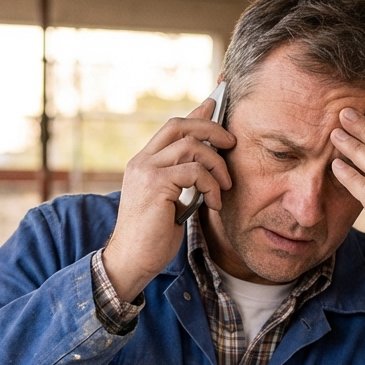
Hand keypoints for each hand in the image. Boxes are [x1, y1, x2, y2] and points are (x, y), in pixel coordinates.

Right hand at [102, 97, 234, 299]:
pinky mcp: (156, 185)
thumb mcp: (172, 200)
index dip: (197, 114)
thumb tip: (205, 163)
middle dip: (211, 129)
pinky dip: (211, 185)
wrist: (133, 260)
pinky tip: (212, 203)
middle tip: (232, 144)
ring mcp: (147, 171)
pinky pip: (194, 172)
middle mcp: (142, 162)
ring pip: (191, 146)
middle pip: (179, 125)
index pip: (172, 127)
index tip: (216, 104)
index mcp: (144, 163)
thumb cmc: (153, 236)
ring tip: (224, 187)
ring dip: (216, 165)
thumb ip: (184, 178)